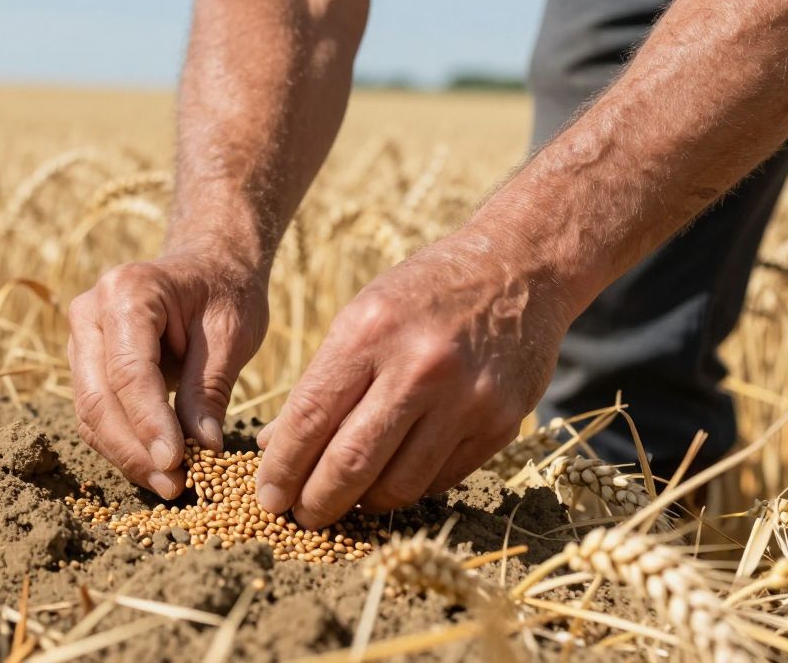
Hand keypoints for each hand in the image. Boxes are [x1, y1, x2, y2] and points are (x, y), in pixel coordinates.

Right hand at [68, 251, 267, 498]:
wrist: (210, 265)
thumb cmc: (225, 292)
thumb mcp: (231, 334)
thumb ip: (209, 389)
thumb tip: (201, 450)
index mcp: (128, 291)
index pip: (129, 371)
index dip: (149, 423)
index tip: (176, 464)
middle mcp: (90, 311)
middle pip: (97, 395)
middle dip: (133, 449)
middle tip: (173, 486)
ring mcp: (81, 336)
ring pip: (89, 410)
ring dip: (126, 454)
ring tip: (170, 484)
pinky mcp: (85, 361)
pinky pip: (94, 411)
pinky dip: (122, 443)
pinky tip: (155, 466)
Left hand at [254, 227, 564, 528]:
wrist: (519, 269)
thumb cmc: (425, 293)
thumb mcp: (363, 315)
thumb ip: (321, 381)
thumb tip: (275, 445)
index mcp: (371, 331)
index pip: (310, 417)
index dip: (283, 468)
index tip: (268, 496)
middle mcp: (419, 366)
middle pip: (351, 462)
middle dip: (316, 502)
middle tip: (301, 517)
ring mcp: (465, 398)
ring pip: (399, 484)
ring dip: (364, 505)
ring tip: (347, 502)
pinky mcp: (500, 423)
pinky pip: (441, 479)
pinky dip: (409, 488)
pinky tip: (392, 480)